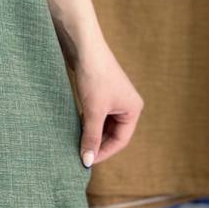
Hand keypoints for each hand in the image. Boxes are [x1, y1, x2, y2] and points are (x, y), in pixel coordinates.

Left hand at [72, 41, 143, 167]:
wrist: (83, 45)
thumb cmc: (94, 76)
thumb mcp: (93, 110)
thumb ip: (91, 137)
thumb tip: (87, 161)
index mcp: (133, 109)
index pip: (121, 140)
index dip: (104, 152)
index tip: (86, 161)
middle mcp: (127, 103)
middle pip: (113, 133)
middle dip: (97, 143)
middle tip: (80, 154)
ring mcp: (114, 97)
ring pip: (103, 123)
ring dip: (91, 132)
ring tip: (76, 142)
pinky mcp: (100, 90)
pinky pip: (96, 113)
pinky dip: (87, 121)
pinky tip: (75, 126)